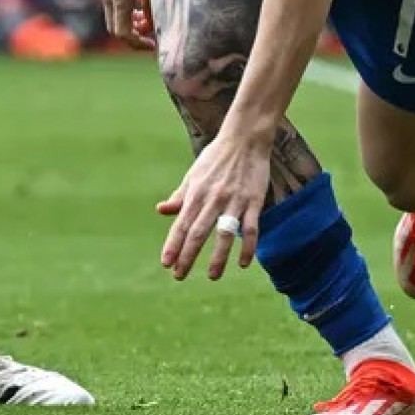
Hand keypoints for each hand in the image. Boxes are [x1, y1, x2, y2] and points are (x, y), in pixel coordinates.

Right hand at [98, 0, 155, 49]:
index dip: (138, 44)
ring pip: (114, 17)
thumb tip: (156, 24)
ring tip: (147, 16)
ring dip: (130, 22)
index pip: (123, 34)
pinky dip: (125, 10)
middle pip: (116, 28)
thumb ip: (153, 3)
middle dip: (134, 35)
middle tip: (152, 33)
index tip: (154, 43)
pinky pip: (112, 5)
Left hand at [157, 125, 267, 280]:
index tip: (166, 263)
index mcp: (196, 193)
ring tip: (212, 276)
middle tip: (178, 276)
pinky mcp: (254, 201)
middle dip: (187, 256)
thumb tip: (161, 210)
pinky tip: (242, 263)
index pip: (182, 224)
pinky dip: (247, 246)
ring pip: (225, 234)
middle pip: (198, 232)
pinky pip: (251, 228)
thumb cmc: (216, 158)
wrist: (244, 138)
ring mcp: (234, 201)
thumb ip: (180, 196)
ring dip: (218, 257)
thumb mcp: (194, 175)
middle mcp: (213, 199)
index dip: (173, 245)